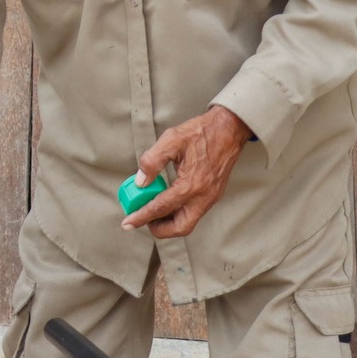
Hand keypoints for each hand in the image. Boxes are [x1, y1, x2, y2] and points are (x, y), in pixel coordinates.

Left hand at [122, 105, 252, 238]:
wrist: (229, 129)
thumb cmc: (201, 132)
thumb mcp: (171, 140)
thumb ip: (152, 161)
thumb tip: (139, 182)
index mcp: (191, 184)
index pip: (161, 208)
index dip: (141, 217)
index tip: (127, 223)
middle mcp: (203, 196)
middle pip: (180, 227)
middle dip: (159, 228)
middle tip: (142, 219)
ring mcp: (210, 197)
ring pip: (188, 222)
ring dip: (169, 221)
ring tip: (152, 210)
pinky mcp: (213, 195)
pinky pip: (194, 212)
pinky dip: (178, 212)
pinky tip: (166, 200)